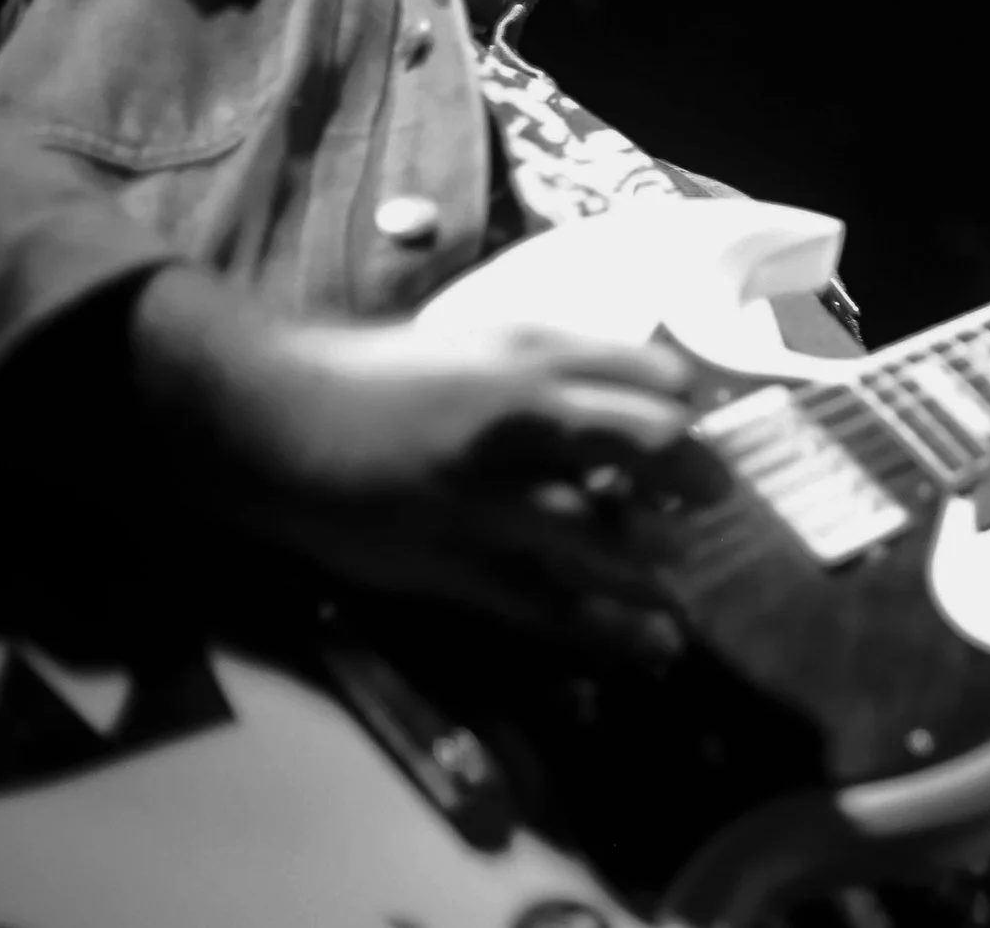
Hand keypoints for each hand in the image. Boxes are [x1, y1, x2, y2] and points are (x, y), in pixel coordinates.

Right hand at [129, 267, 705, 651]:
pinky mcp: (452, 562)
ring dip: (653, 568)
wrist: (274, 419)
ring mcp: (483, 496)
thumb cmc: (386, 375)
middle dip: (693, 479)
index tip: (705, 432)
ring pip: (597, 535)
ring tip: (680, 591)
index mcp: (527, 355)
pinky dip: (604, 630)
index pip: (651, 377)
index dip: (693, 409)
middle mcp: (516, 419)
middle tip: (714, 504)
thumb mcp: (483, 344)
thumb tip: (659, 392)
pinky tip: (649, 645)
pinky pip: (545, 604)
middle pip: (642, 445)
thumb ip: (563, 367)